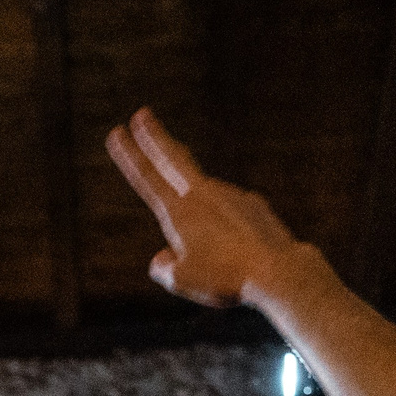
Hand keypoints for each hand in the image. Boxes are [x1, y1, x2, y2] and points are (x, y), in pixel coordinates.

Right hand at [106, 107, 320, 309]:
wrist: (278, 270)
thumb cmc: (226, 278)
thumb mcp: (183, 280)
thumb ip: (163, 267)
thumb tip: (163, 258)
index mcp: (179, 212)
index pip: (146, 178)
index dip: (128, 156)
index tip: (116, 132)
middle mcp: (203, 195)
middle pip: (173, 159)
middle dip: (155, 136)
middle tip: (142, 114)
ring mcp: (230, 195)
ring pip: (205, 199)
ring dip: (201, 215)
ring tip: (216, 256)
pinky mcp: (252, 204)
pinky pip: (231, 217)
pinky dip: (227, 229)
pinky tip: (240, 253)